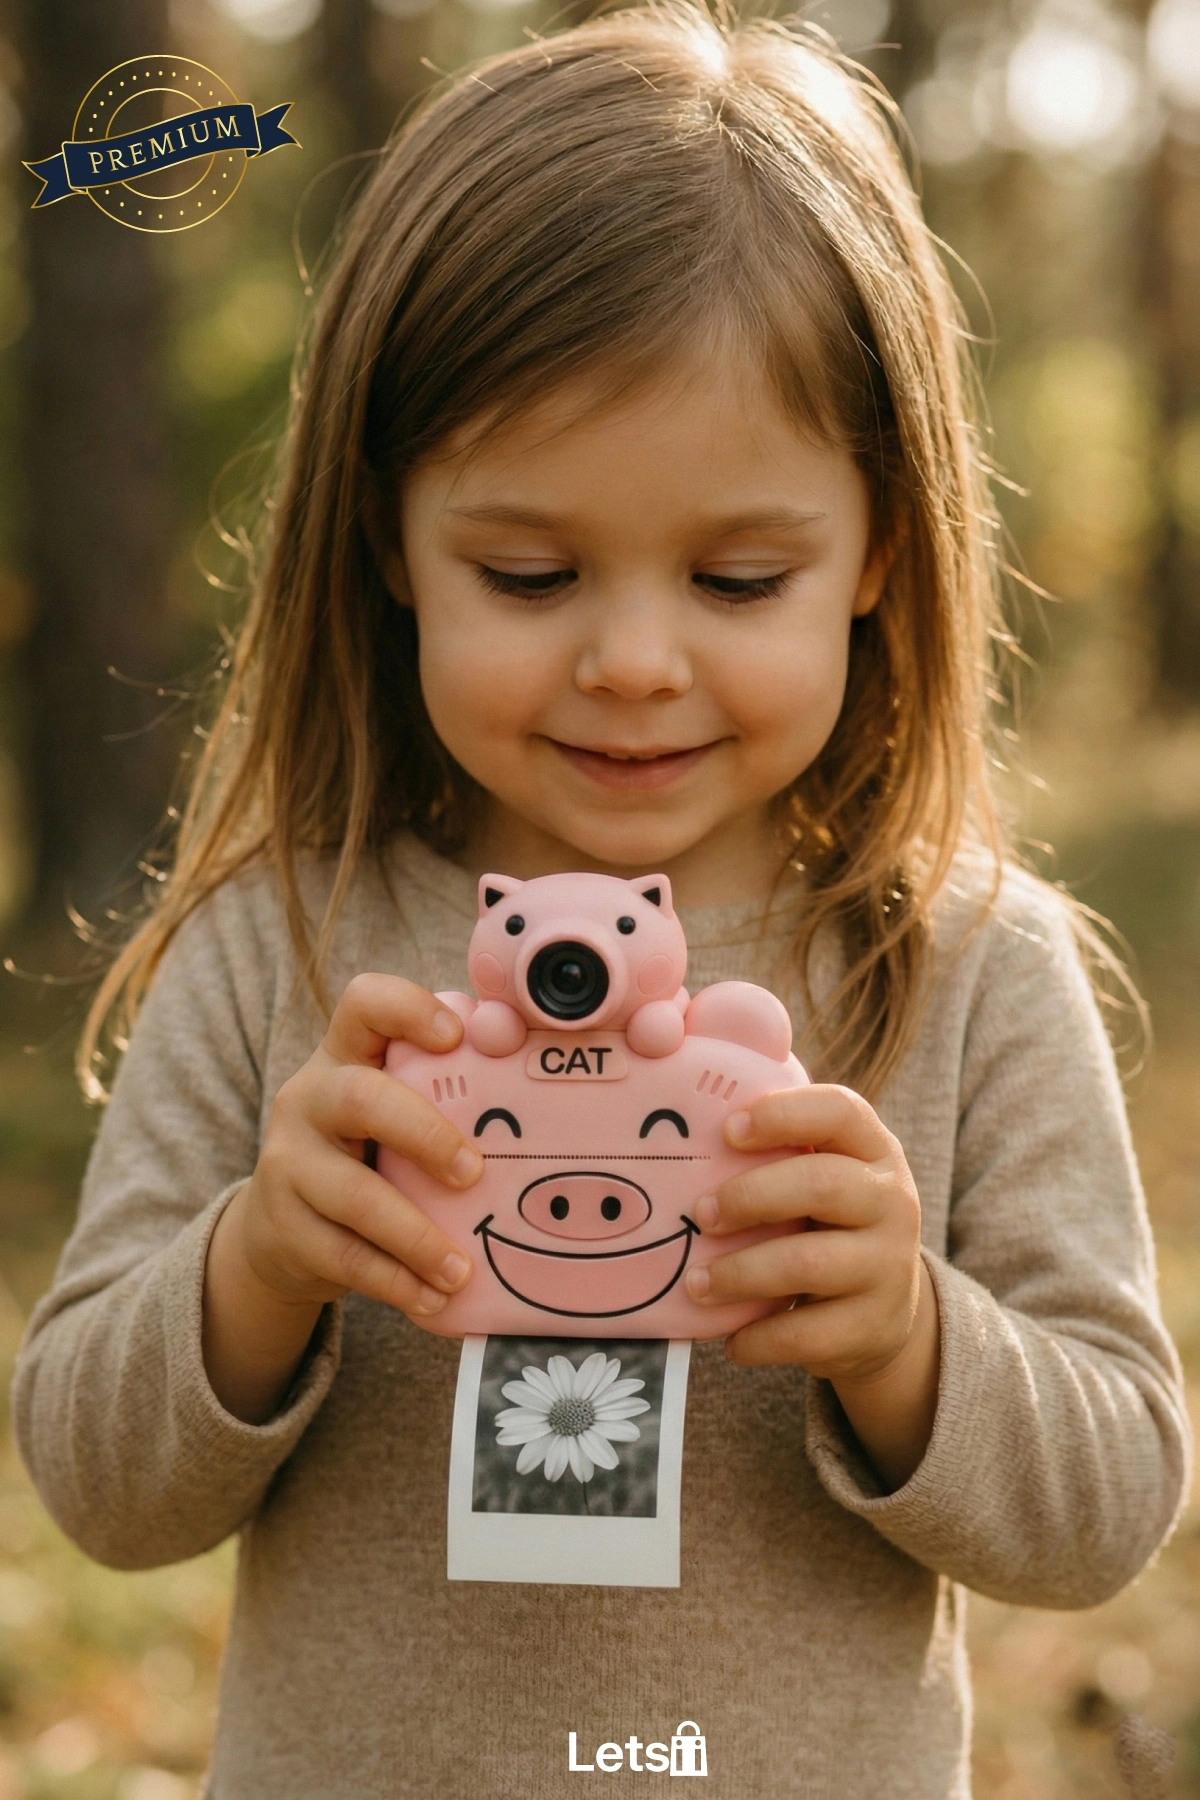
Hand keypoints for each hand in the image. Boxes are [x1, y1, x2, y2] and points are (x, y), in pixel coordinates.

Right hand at [237, 973, 482, 1318]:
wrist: (280, 1226)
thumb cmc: (366, 1151)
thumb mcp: (392, 1107)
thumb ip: (446, 1086)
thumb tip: (529, 1063)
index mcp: (346, 1055)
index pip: (364, 1003)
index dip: (407, 1008)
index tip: (456, 1035)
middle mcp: (310, 1099)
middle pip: (359, 1098)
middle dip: (423, 1133)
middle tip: (474, 1172)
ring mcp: (289, 1164)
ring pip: (352, 1196)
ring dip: (415, 1235)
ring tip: (461, 1268)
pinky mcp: (285, 1228)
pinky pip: (344, 1257)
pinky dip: (396, 1282)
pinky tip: (434, 1297)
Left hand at [683, 1084, 939, 1488]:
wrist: (885, 1311)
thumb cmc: (828, 1224)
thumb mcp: (820, 1179)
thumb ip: (777, 1156)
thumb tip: (682, 1139)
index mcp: (872, 1149)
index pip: (840, 1111)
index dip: (783, 1114)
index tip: (728, 1131)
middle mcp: (891, 1200)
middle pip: (821, 1184)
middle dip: (749, 1197)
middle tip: (701, 1215)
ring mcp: (889, 1265)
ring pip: (808, 1263)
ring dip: (740, 1273)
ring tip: (697, 1284)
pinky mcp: (874, 1325)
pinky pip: (807, 1332)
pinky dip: (759, 1338)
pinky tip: (732, 1340)